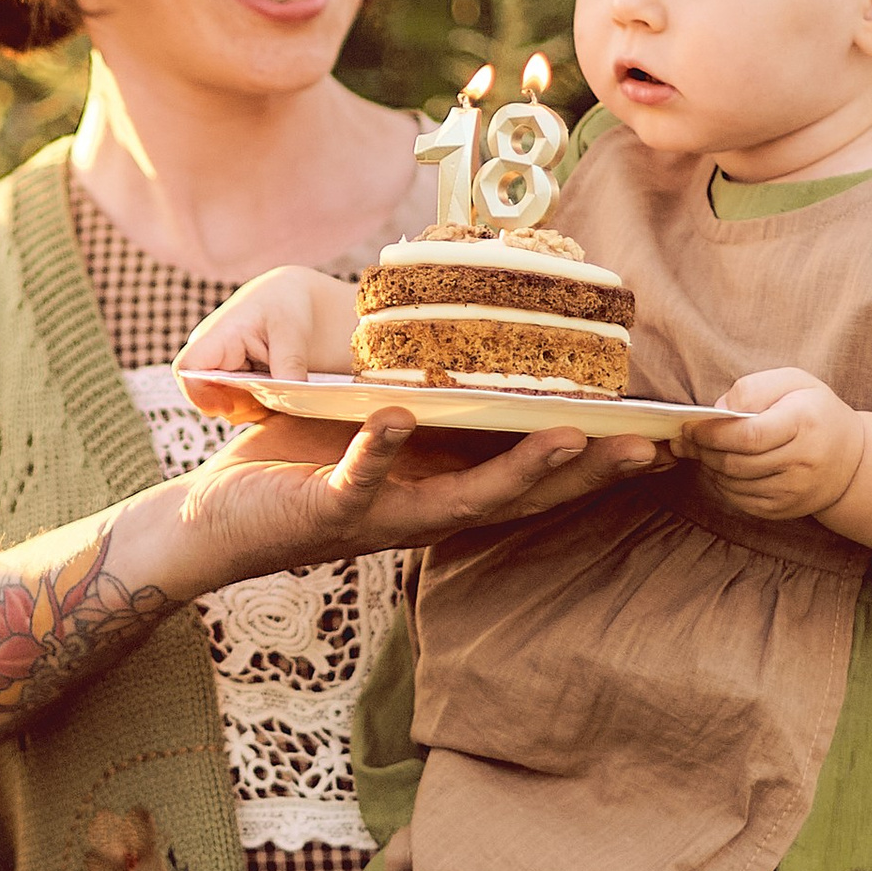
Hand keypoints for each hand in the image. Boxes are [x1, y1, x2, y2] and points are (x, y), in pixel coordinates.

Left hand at [167, 389, 658, 581]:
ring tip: (562, 435)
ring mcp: (382, 515)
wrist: (213, 522)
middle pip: (522, 495)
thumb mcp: (377, 433)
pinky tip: (400, 417)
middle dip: (585, 472)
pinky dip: (380, 449)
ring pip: (462, 497)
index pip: (532, 482)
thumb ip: (426, 406)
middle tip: (645, 447)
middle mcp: (426, 512)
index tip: (657, 441)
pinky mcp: (326, 508)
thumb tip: (477, 348)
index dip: (594, 466)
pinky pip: (360, 479)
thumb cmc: (299, 466)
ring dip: (514, 468)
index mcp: (443, 491)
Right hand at [177, 265, 359, 403]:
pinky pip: (238, 403)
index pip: (188, 368)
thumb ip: (290, 365)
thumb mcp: (293, 330)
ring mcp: (223, 369)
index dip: (198, 394)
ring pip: (223, 403)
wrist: (290, 297)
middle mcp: (212, 355)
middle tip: (267, 406)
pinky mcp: (236, 379)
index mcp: (219, 335)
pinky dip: (256, 409)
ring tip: (276, 402)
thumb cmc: (285, 303)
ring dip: (248, 411)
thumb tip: (288, 402)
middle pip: (204, 394)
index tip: (227, 408)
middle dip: (234, 408)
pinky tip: (276, 401)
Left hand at [690, 365, 868, 523]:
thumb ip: (753, 388)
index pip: (749, 435)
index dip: (712, 434)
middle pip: (736, 462)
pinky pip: (740, 500)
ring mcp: (795, 490)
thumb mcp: (794, 382)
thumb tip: (717, 412)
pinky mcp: (785, 509)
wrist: (852, 460)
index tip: (690, 426)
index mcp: (804, 423)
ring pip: (734, 484)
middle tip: (685, 439)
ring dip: (708, 467)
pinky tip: (719, 468)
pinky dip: (721, 484)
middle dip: (702, 450)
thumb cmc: (815, 412)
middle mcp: (802, 461)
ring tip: (699, 451)